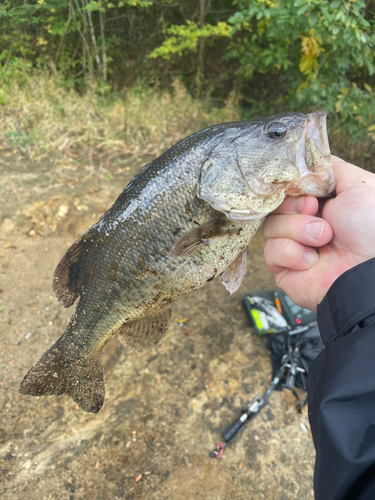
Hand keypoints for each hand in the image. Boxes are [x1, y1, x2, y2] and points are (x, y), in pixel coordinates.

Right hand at [263, 156, 374, 311]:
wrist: (367, 271)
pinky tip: (313, 261)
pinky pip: (270, 251)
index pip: (289, 187)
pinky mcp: (283, 267)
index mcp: (321, 204)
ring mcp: (293, 246)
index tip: (309, 191)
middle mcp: (304, 223)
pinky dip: (292, 253)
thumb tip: (307, 161)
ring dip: (298, 230)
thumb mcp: (359, 185)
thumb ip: (331, 168)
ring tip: (323, 239)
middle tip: (315, 211)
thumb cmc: (370, 229)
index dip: (293, 186)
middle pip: (275, 204)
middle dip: (294, 207)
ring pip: (270, 226)